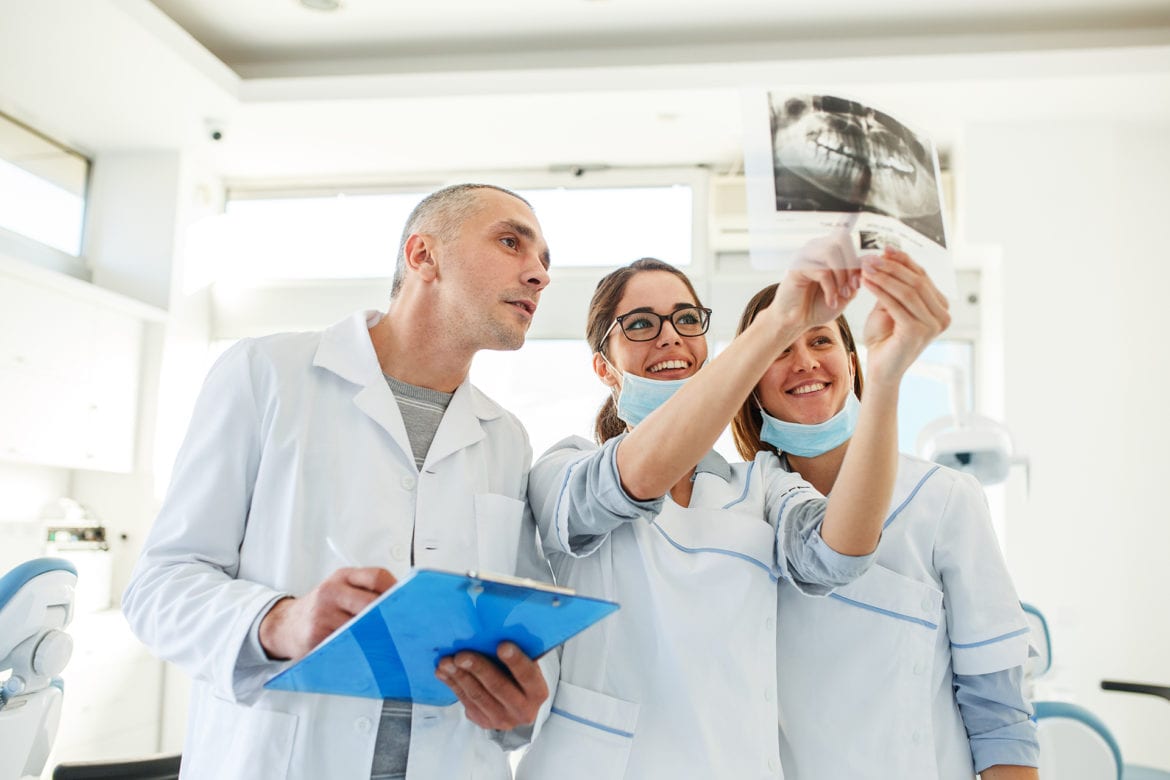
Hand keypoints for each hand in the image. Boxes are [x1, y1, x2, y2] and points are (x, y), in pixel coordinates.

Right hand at [258, 567, 396, 660]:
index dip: (397, 590)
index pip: (377, 577)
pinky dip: (360, 649)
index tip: (410, 603)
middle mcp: (331, 591)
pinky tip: (370, 653)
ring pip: (359, 626)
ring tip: (393, 643)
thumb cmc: (321, 608)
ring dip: (377, 636)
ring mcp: (322, 614)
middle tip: (405, 627)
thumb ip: (366, 592)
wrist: (285, 624)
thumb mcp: (341, 590)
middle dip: (389, 616)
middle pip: (370, 602)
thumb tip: (403, 604)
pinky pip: (345, 644)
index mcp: (343, 577)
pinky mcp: (316, 636)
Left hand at [436, 642, 548, 730]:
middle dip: (478, 669)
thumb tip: (499, 630)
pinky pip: (465, 701)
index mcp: (537, 692)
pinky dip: (452, 684)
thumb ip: (520, 654)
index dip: (516, 661)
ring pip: (477, 695)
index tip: (502, 645)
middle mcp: (522, 710)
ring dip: (459, 677)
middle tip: (461, 655)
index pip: (528, 676)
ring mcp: (502, 719)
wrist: (516, 708)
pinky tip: (442, 672)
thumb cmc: (520, 677)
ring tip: (446, 661)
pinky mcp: (483, 721)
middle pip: (497, 687)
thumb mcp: (528, 667)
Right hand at [770, 230, 861, 329]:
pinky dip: (830, 288)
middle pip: (841, 239)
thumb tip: (872, 259)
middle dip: (851, 265)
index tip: (858, 284)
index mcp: (827, 250)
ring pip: (831, 251)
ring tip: (841, 294)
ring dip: (841, 276)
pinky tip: (830, 301)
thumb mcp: (845, 290)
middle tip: (851, 288)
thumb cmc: (819, 306)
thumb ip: (857, 275)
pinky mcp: (796, 267)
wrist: (797, 321)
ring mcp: (805, 256)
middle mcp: (815, 248)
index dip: (858, 260)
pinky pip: (822, 271)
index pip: (847, 240)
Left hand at [859, 247, 950, 385]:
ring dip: (884, 276)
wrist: (880, 368)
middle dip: (892, 267)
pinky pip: (896, 304)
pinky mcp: (917, 332)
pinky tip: (866, 282)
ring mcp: (932, 325)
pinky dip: (880, 291)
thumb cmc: (884, 338)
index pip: (923, 277)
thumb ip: (895, 285)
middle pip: (917, 282)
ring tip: (866, 267)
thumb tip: (889, 254)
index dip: (904, 261)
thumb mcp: (891, 306)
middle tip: (871, 257)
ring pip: (907, 291)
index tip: (885, 249)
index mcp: (940, 308)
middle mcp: (942, 317)